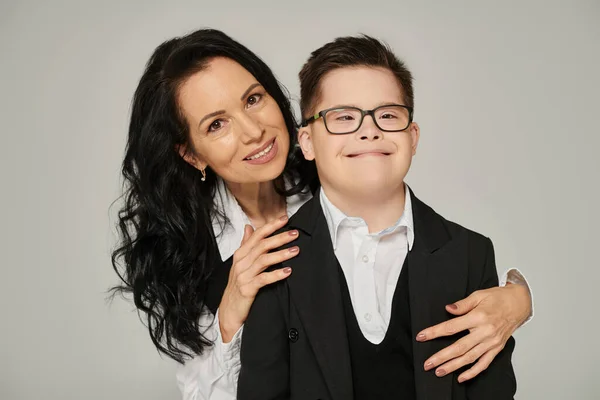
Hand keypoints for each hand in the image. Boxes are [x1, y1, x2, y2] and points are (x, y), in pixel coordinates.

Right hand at [218, 215, 298, 341]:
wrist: (229, 311)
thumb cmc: (238, 285)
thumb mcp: (241, 263)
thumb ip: (246, 244)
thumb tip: (249, 227)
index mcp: (241, 254)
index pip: (257, 235)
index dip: (271, 226)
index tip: (285, 219)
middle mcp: (241, 263)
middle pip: (262, 245)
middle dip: (279, 237)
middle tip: (295, 234)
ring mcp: (243, 276)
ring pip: (263, 260)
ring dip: (281, 254)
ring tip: (295, 251)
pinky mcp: (247, 289)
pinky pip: (263, 279)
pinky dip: (276, 274)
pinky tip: (288, 271)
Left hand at [416, 284, 530, 381]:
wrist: (519, 303)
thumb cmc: (498, 298)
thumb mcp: (479, 294)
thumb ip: (462, 304)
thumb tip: (448, 309)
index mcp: (478, 317)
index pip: (451, 327)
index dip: (434, 332)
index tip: (421, 336)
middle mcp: (485, 332)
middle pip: (459, 347)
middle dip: (441, 356)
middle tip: (428, 364)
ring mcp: (491, 342)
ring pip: (469, 358)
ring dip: (453, 366)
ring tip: (439, 371)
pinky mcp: (497, 348)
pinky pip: (484, 363)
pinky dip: (473, 372)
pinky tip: (461, 377)